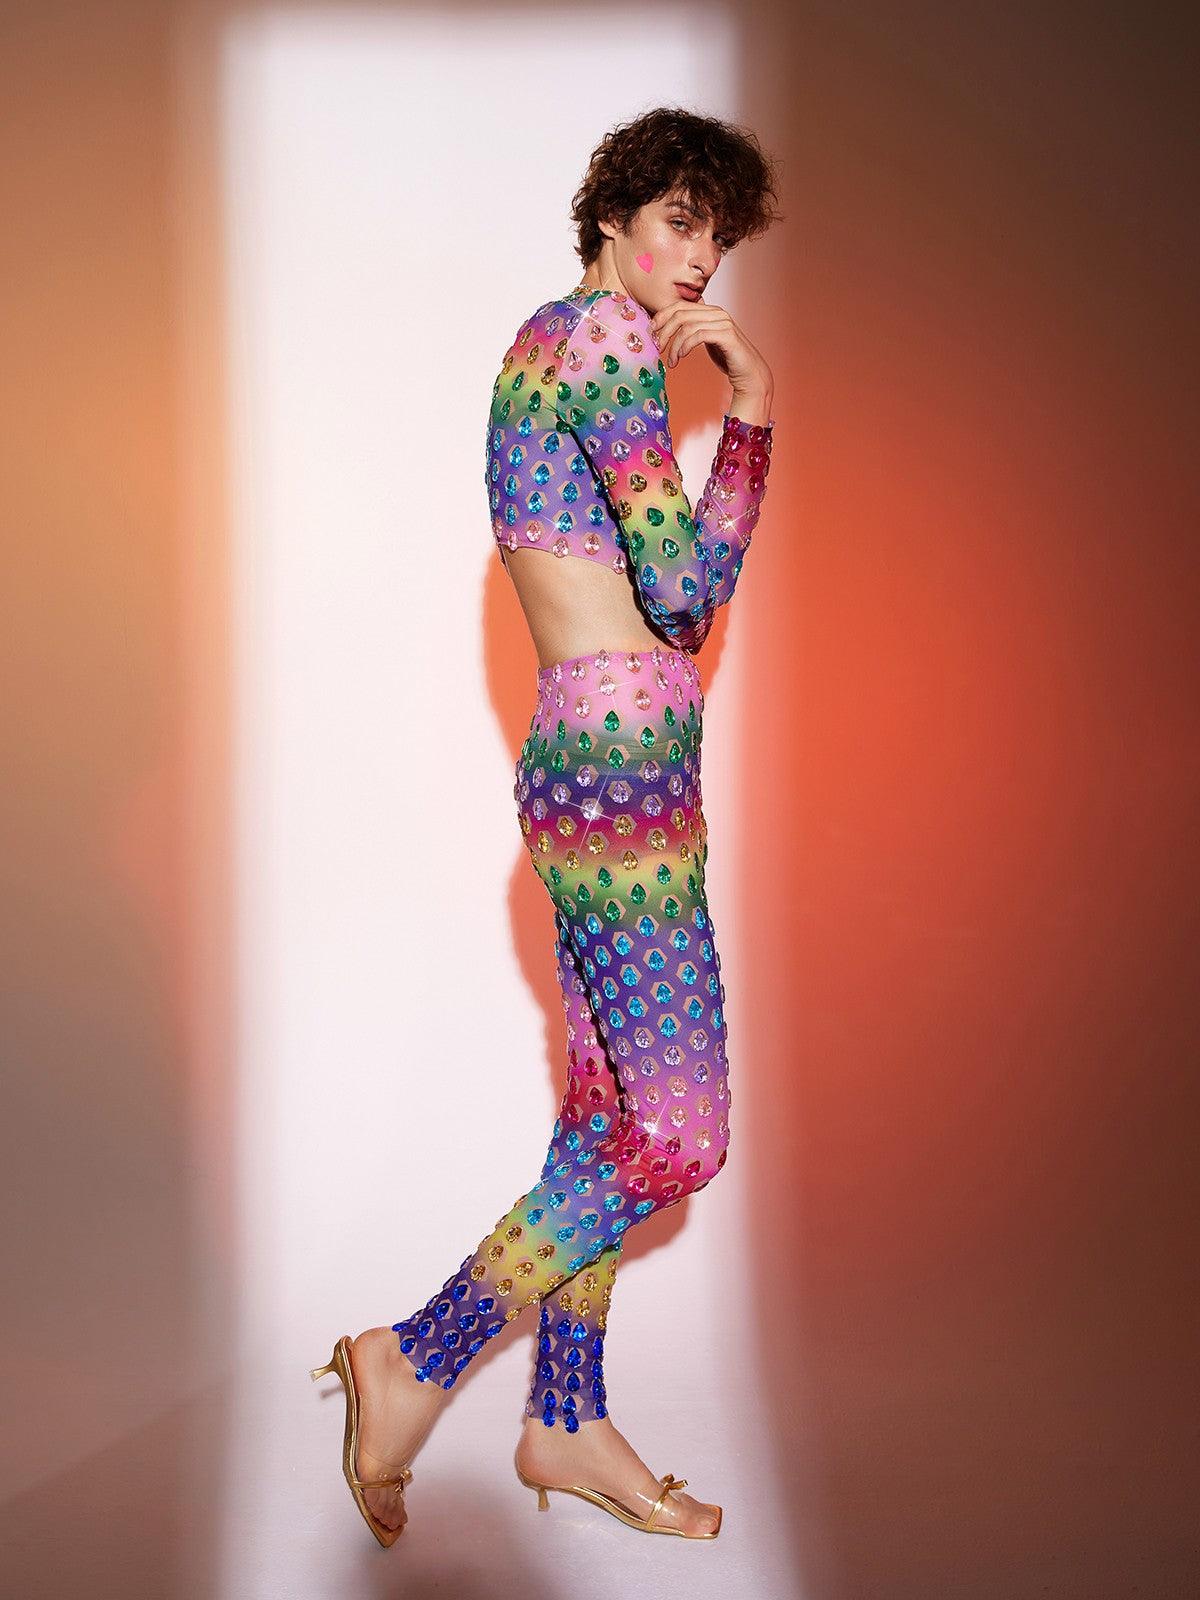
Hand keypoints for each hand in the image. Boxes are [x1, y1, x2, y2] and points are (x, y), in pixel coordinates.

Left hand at [648, 297, 772, 397]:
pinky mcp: (727, 335)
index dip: (662, 316)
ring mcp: (723, 322)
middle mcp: (717, 312)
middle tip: (657, 348)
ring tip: (671, 361)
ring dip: (674, 345)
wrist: (749, 373)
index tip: (651, 332)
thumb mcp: (706, 341)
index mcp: (710, 311)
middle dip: (664, 331)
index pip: (679, 305)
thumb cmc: (727, 358)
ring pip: (687, 325)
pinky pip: (698, 335)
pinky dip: (685, 347)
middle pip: (680, 313)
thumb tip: (670, 329)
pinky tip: (680, 358)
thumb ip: (693, 331)